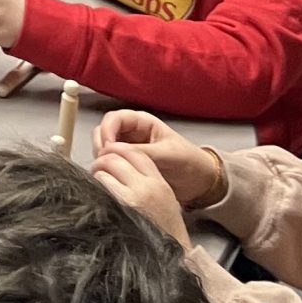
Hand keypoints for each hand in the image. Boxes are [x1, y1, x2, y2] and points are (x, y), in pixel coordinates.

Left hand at [92, 142, 191, 247]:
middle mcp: (147, 186)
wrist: (172, 261)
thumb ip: (147, 181)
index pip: (136, 153)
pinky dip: (95, 184)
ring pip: (106, 168)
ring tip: (95, 181)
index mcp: (159, 183)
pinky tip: (96, 193)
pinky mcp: (120, 208)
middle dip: (103, 159)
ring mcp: (133, 197)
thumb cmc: (165, 232)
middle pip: (117, 156)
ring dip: (96, 171)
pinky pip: (101, 184)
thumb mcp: (165, 200)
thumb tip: (119, 166)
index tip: (109, 155)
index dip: (119, 150)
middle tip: (97, 168)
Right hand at [93, 111, 226, 210]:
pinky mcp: (127, 164)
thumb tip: (113, 151)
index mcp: (142, 123)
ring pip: (103, 147)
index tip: (107, 148)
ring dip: (102, 157)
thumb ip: (140, 151)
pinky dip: (106, 167)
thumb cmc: (188, 162)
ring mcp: (127, 149)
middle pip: (103, 131)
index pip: (114, 119)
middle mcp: (131, 133)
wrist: (200, 184)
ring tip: (108, 170)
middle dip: (101, 144)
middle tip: (104, 162)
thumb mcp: (167, 155)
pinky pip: (109, 162)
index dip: (107, 130)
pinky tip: (111, 176)